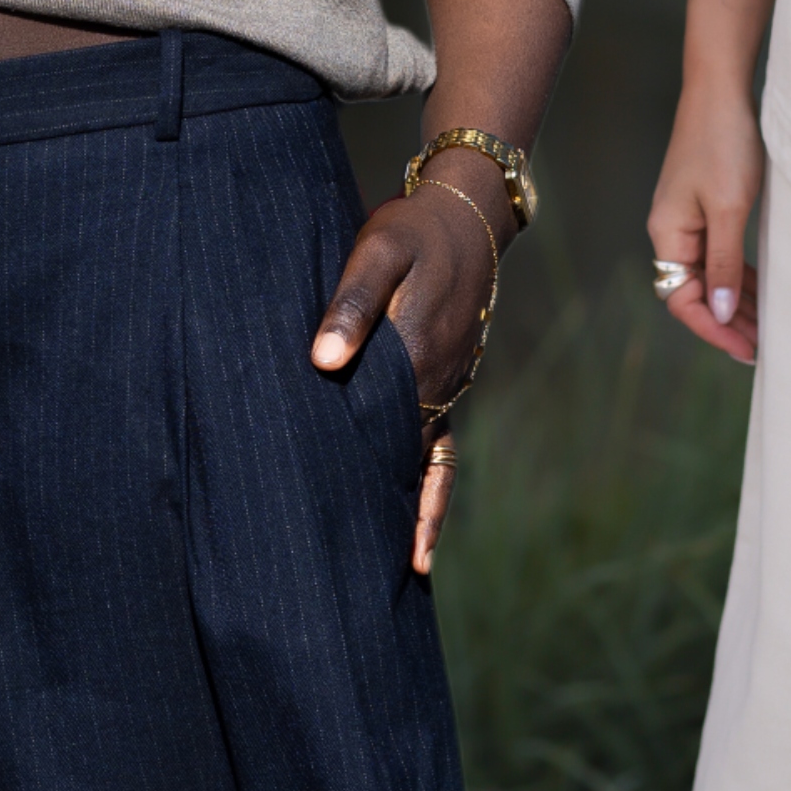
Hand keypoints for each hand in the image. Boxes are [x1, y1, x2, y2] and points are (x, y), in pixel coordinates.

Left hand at [310, 159, 509, 576]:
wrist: (466, 212)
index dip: (365, 484)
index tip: (345, 531)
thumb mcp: (376, 252)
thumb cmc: (410, 230)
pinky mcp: (449, 382)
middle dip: (396, 517)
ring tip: (406, 569)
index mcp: (417, 360)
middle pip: (413, 462)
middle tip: (368, 578)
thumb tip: (324, 360)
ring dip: (421, 511)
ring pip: (431, 462)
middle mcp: (439, 384)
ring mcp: (449, 387)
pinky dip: (435, 485)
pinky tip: (419, 519)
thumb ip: (349, 303)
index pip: (386, 436)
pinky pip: (443, 445)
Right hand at [649, 76, 763, 364]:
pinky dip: (741, 276)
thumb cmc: (724, 144)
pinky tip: (765, 291)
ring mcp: (689, 220)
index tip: (747, 349)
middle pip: (696, 292)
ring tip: (770, 326)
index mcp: (668, 234)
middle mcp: (672, 232)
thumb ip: (725, 264)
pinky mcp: (706, 207)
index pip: (682, 299)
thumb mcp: (729, 208)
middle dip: (729, 321)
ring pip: (711, 276)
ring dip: (738, 302)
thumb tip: (722, 312)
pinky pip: (720, 255)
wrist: (721, 91)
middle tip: (765, 347)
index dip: (713, 328)